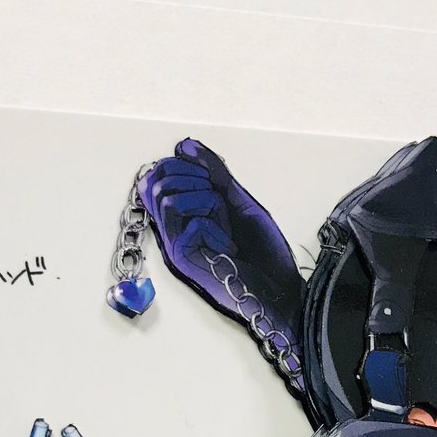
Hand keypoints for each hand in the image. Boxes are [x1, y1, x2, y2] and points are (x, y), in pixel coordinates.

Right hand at [139, 139, 304, 349]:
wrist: (281, 291)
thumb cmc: (265, 255)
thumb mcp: (241, 202)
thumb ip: (215, 174)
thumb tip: (186, 145)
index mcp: (184, 214)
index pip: (158, 173)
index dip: (185, 164)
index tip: (215, 181)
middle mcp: (174, 228)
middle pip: (156, 181)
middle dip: (195, 179)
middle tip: (220, 203)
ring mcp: (177, 245)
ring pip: (168, 198)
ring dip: (206, 201)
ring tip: (225, 225)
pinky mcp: (184, 261)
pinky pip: (190, 224)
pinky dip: (216, 227)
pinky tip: (229, 248)